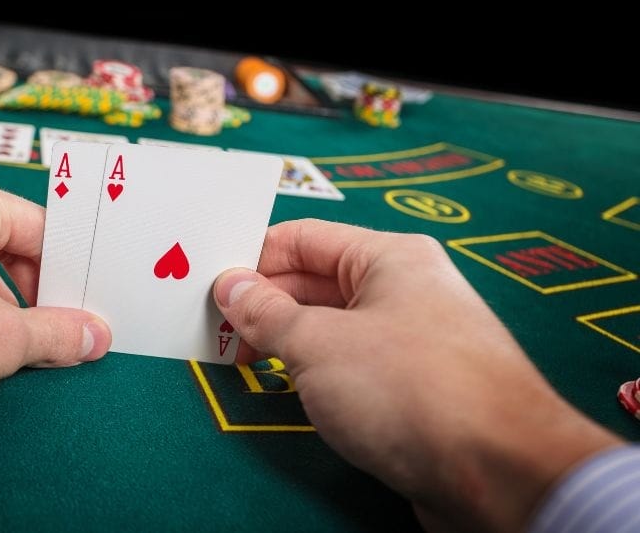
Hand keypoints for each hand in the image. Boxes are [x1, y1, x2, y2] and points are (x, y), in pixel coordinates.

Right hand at [213, 219, 620, 532]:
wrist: (501, 473)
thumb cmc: (411, 389)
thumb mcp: (318, 345)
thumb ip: (266, 314)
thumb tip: (231, 288)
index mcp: (390, 257)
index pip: (302, 238)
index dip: (252, 258)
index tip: (209, 287)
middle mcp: (407, 290)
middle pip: (316, 283)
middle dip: (264, 304)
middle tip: (214, 330)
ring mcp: (415, 340)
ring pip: (333, 328)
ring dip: (286, 342)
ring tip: (239, 361)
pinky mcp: (418, 389)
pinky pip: (353, 366)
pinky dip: (316, 373)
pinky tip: (287, 390)